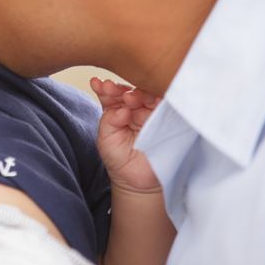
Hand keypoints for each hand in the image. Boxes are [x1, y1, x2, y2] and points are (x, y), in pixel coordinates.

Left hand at [90, 77, 160, 193]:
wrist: (136, 181)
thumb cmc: (118, 157)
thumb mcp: (106, 139)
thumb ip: (109, 122)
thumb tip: (122, 110)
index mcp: (117, 109)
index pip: (112, 94)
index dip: (106, 88)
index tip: (98, 84)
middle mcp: (135, 108)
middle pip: (130, 92)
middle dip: (121, 88)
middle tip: (112, 88)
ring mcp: (151, 114)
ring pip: (148, 97)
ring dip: (139, 93)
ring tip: (129, 97)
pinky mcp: (166, 121)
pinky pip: (165, 108)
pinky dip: (159, 101)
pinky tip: (152, 99)